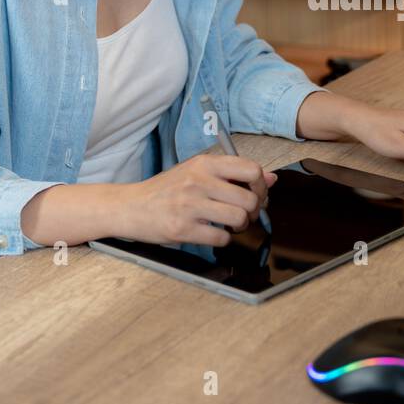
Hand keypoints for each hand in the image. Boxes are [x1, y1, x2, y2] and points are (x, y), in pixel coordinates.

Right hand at [110, 154, 276, 246]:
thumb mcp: (198, 173)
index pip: (251, 169)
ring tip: (229, 224)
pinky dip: (223, 239)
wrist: (131, 206)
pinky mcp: (183, 228)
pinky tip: (212, 233)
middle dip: (252, 212)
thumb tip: (271, 179)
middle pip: (249, 198)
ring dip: (240, 227)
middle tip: (243, 215)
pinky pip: (221, 238)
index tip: (256, 194)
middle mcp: (198, 181)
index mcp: (205, 163)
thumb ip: (234, 174)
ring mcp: (190, 205)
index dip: (261, 186)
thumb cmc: (167, 190)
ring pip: (239, 218)